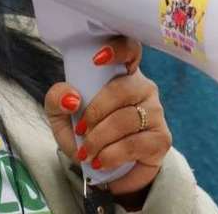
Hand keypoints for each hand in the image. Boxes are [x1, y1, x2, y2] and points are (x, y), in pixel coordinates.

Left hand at [45, 38, 170, 201]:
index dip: (118, 49)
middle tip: (80, 129)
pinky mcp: (160, 138)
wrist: (104, 168)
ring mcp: (155, 111)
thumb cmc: (84, 132)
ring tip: (87, 151)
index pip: (128, 49)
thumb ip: (57, 99)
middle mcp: (142, 87)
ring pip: (126, 118)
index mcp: (120, 72)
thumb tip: (71, 97)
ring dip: (100, 138)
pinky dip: (113, 154)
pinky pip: (135, 143)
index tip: (97, 58)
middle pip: (121, 89)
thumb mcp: (61, 115)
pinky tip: (102, 160)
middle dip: (95, 112)